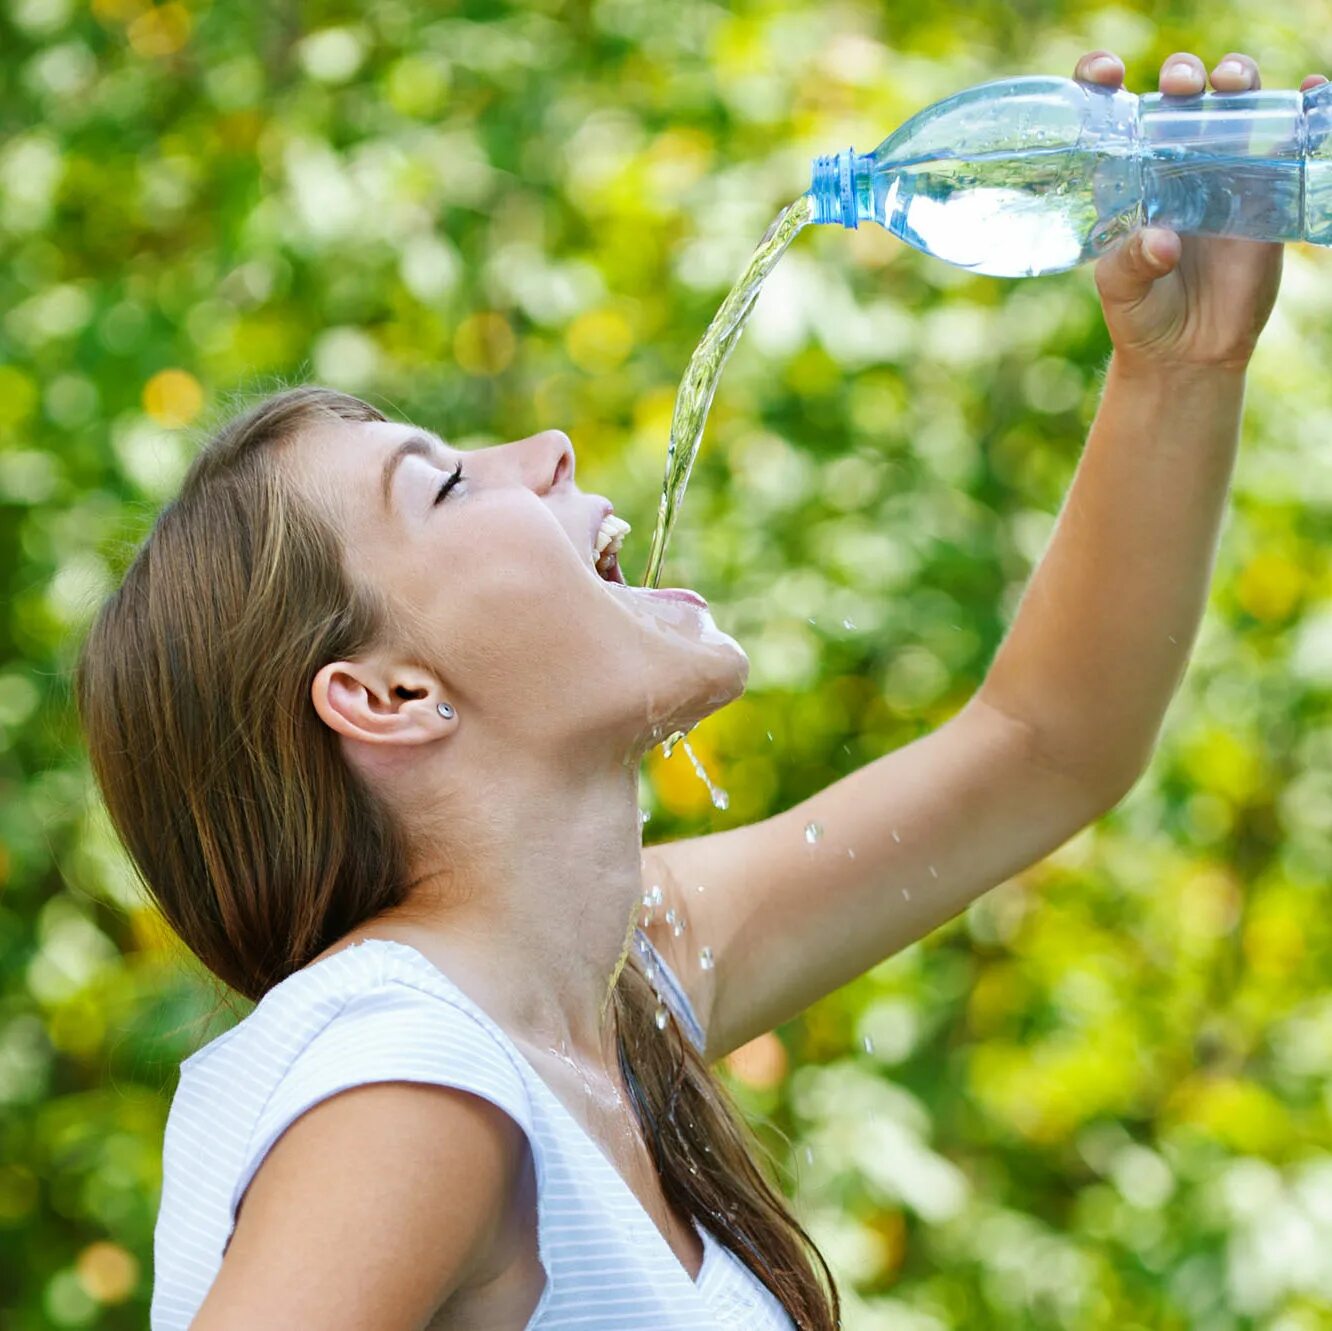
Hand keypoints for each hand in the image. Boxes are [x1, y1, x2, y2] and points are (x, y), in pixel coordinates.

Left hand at [1074, 50, 1325, 373]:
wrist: (1188, 352)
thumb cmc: (1140, 315)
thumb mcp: (1120, 292)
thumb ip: (1132, 262)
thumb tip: (1164, 240)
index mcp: (1127, 177)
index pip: (1111, 115)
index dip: (1103, 82)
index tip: (1108, 74)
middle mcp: (1172, 163)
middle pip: (1179, 97)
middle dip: (1181, 76)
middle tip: (1180, 87)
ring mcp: (1220, 172)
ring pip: (1232, 106)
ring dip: (1235, 80)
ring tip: (1231, 83)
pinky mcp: (1264, 191)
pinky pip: (1283, 142)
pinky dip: (1297, 109)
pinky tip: (1303, 94)